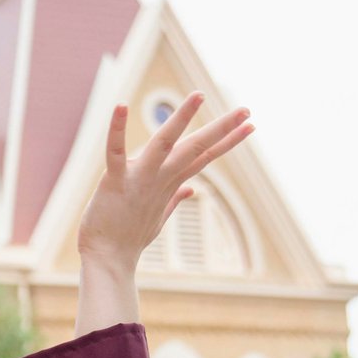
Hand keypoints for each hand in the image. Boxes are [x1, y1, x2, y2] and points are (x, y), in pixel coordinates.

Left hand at [78, 93, 252, 276]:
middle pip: (195, 149)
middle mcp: (158, 179)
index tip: (250, 127)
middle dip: (221, 129)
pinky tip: (121, 106)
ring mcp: (138, 179)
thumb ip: (173, 198)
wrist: (106, 260)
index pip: (203, 158)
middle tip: (247, 111)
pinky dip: (117, 130)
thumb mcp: (156, 216)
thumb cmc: (127, 238)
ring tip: (199, 96)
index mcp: (168, 184)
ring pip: (164, 144)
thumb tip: (190, 189)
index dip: (227, 143)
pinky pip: (115, 151)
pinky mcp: (114, 181)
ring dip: (181, 119)